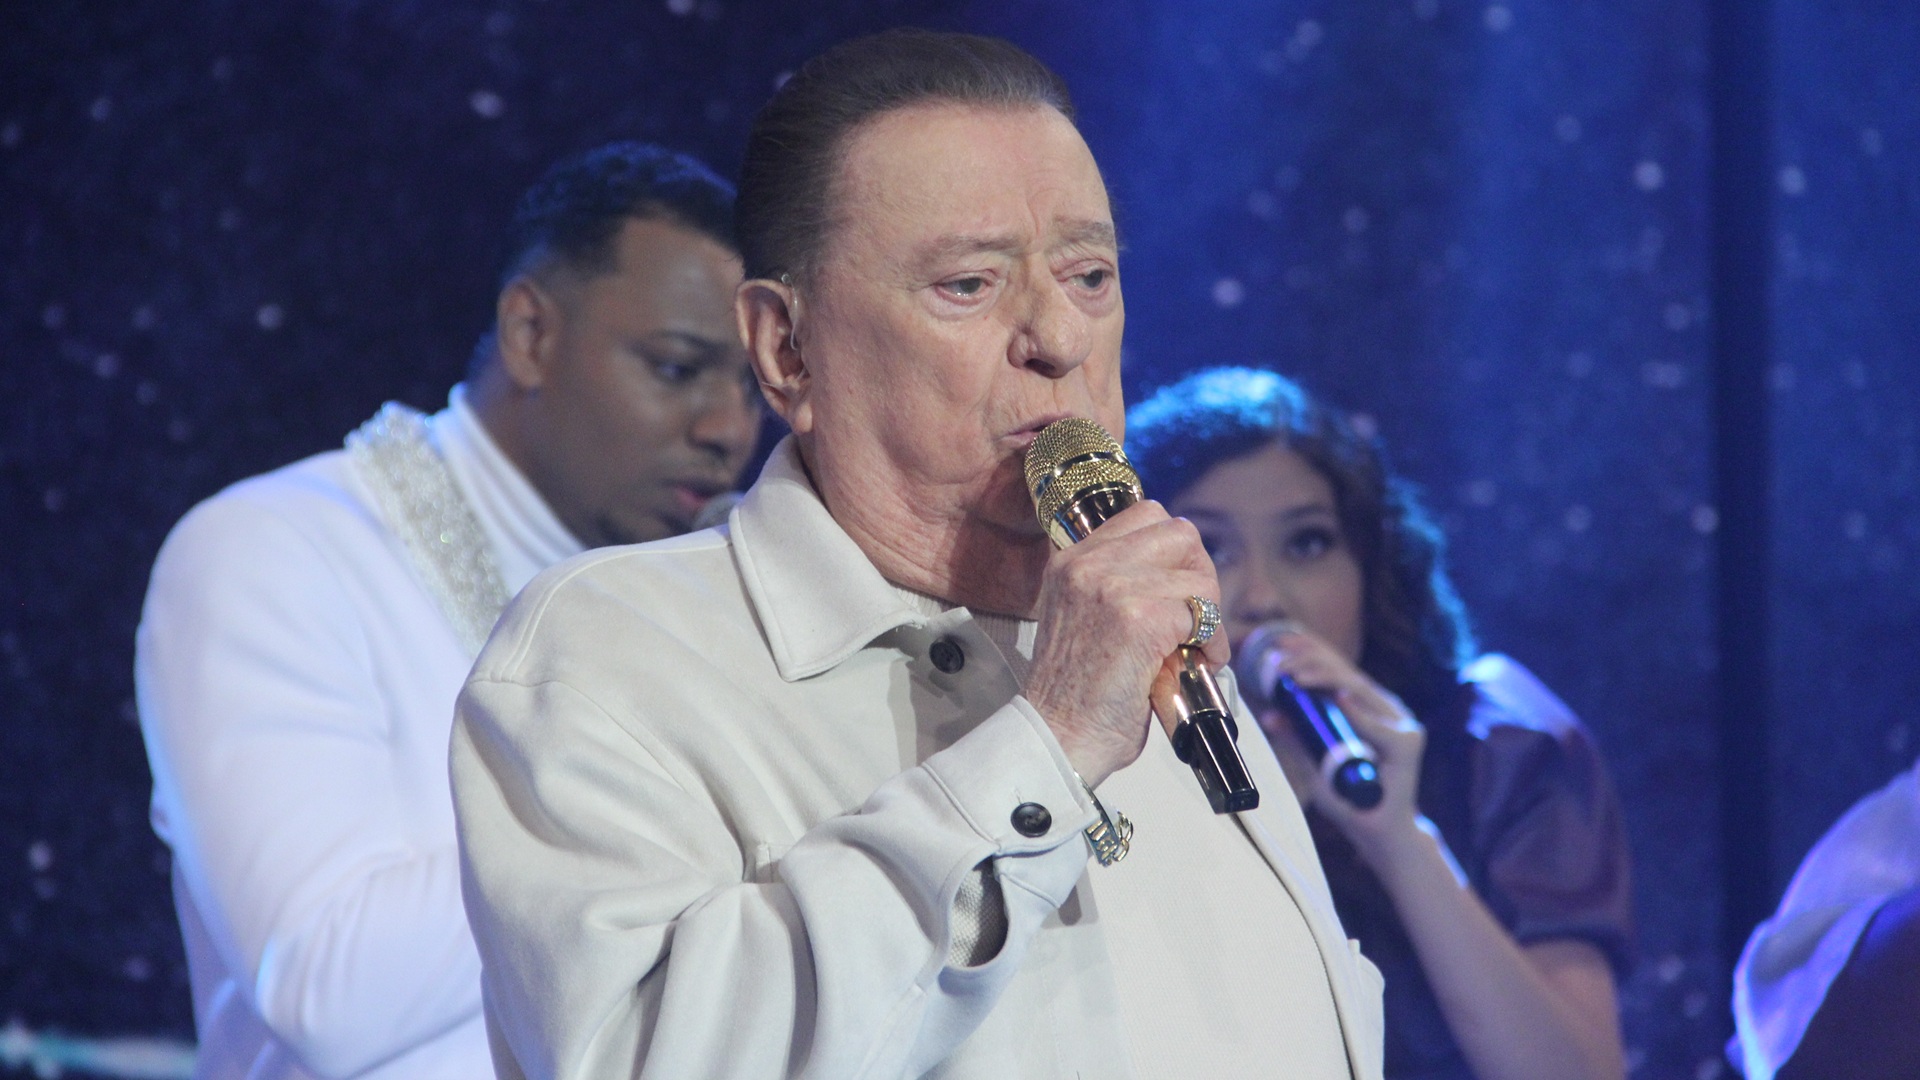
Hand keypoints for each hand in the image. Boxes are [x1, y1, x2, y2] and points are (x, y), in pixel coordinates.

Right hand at [1024, 501, 1228, 787]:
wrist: (1058, 737)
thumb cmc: (1074, 693)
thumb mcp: (1080, 617)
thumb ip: (1115, 585)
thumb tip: (1178, 577)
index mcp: (1071, 559)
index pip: (1145, 516)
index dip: (1174, 553)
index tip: (1179, 589)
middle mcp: (1088, 564)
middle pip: (1178, 532)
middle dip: (1199, 574)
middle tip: (1196, 616)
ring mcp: (1114, 587)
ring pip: (1198, 574)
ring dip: (1210, 612)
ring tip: (1196, 648)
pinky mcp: (1140, 619)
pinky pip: (1202, 612)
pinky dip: (1211, 641)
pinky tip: (1197, 664)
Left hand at [1255, 626, 1427, 862]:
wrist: (1380, 833)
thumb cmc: (1351, 799)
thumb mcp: (1317, 764)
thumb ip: (1300, 739)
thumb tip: (1271, 715)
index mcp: (1366, 708)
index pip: (1338, 672)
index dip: (1311, 653)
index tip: (1281, 647)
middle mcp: (1384, 710)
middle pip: (1346, 675)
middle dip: (1311, 661)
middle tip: (1280, 664)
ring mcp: (1399, 725)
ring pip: (1359, 690)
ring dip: (1324, 678)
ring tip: (1295, 677)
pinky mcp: (1408, 746)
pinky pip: (1378, 726)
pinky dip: (1358, 714)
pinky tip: (1340, 699)